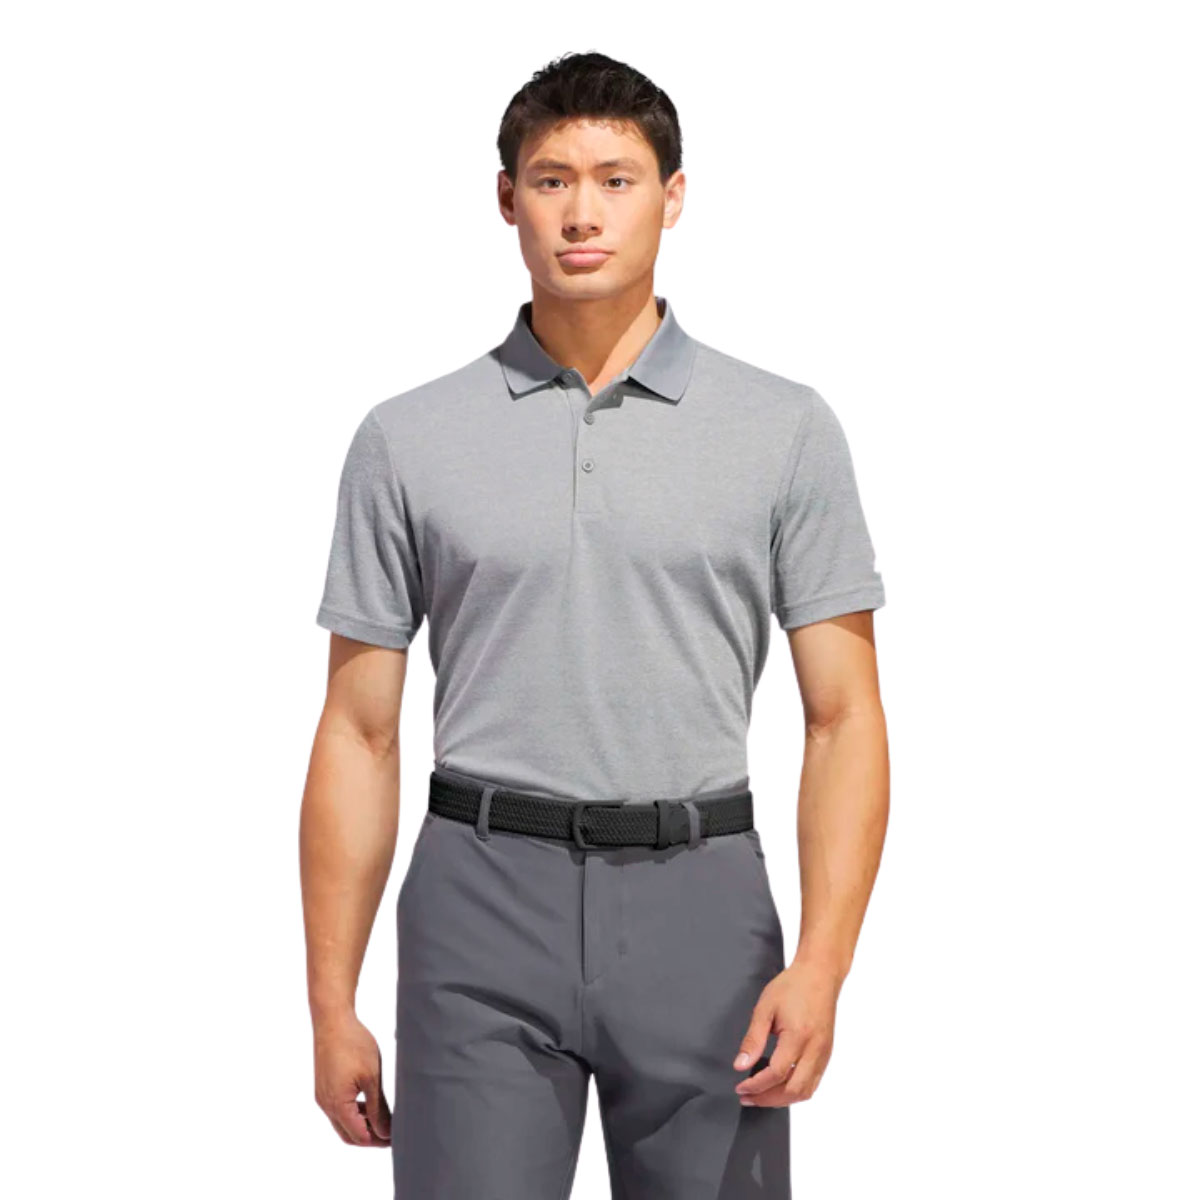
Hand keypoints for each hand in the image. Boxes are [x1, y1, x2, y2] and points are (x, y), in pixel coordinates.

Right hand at [313, 1011, 391, 1144]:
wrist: (332, 1021)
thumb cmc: (353, 1044)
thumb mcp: (372, 1078)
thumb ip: (378, 1108)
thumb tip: (385, 1131)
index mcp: (337, 1105)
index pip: (359, 1136)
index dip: (378, 1141)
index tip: (396, 1138)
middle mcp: (326, 1104)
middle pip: (348, 1134)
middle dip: (370, 1137)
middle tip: (391, 1134)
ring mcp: (322, 1096)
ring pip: (342, 1122)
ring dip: (362, 1125)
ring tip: (384, 1119)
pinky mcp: (323, 1086)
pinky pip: (338, 1109)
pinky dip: (353, 1113)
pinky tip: (370, 1104)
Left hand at [731, 959, 838, 1105]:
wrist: (820, 975)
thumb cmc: (793, 986)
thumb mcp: (765, 1008)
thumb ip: (753, 1039)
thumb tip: (740, 1065)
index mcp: (798, 1036)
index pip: (776, 1073)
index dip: (756, 1085)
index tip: (740, 1087)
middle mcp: (815, 1049)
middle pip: (793, 1090)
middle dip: (767, 1099)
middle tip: (747, 1097)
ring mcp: (824, 1054)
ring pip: (806, 1092)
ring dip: (782, 1099)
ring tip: (761, 1096)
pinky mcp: (827, 1054)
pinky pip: (813, 1083)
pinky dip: (796, 1091)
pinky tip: (780, 1086)